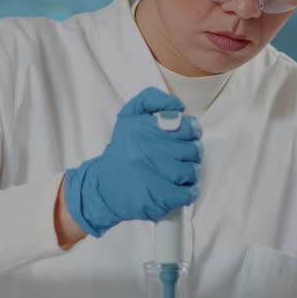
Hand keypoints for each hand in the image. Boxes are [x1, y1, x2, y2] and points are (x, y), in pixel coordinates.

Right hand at [64, 87, 202, 236]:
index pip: (186, 125)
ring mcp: (149, 175)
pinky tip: (178, 188)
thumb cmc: (123, 151)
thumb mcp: (129, 115)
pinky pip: (187, 193)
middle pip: (192, 149)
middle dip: (191, 153)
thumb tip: (178, 106)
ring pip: (191, 171)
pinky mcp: (155, 198)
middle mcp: (143, 149)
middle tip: (180, 156)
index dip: (191, 131)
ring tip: (177, 172)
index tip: (185, 136)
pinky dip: (188, 191)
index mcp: (140, 127)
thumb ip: (152, 99)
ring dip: (190, 173)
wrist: (104, 187)